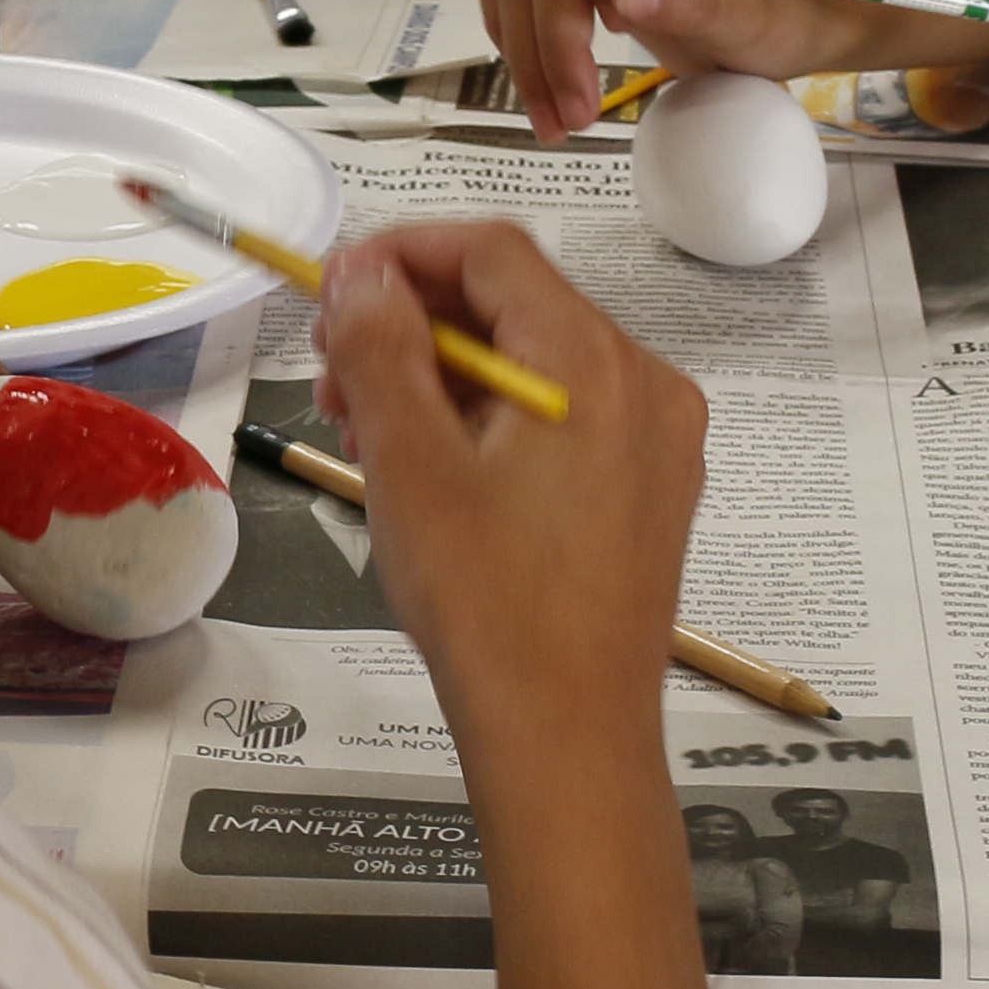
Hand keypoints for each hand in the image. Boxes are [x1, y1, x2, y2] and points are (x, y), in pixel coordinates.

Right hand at [311, 222, 704, 755]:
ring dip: (445, 375)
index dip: (401, 253)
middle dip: (414, 323)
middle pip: (517, 304)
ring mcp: (658, 441)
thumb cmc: (487, 605)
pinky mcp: (651, 491)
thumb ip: (382, 347)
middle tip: (331, 371)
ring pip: (537, 363)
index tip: (330, 289)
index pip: (492, 252)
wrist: (568, 736)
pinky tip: (433, 468)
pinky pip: (566, 418)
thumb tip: (361, 271)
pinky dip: (494, 420)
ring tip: (365, 431)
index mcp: (591, 364)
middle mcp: (645, 385)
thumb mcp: (410, 464)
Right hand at [477, 0, 871, 138]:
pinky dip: (516, 41)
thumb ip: (697, 2)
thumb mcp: (754, 21)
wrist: (760, 12)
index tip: (621, 29)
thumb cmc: (771, 10)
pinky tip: (542, 89)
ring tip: (556, 118)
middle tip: (576, 112)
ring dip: (525, 51)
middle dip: (554, 36)